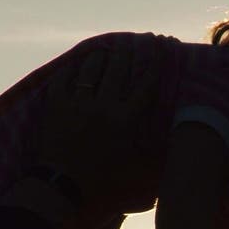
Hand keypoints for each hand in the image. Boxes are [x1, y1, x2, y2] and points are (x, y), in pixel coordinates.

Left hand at [34, 41, 161, 215]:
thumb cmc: (103, 184)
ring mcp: (77, 103)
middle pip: (118, 69)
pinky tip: (77, 65)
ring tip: (106, 49)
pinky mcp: (55, 105)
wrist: (62, 188)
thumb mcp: (135, 168)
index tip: (157, 45)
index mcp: (126, 120)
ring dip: (101, 55)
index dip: (153, 62)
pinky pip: (65, 77)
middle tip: (132, 40)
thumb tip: (172, 144)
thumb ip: (154, 154)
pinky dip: (73, 69)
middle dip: (128, 51)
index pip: (144, 84)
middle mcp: (103, 106)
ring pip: (92, 68)